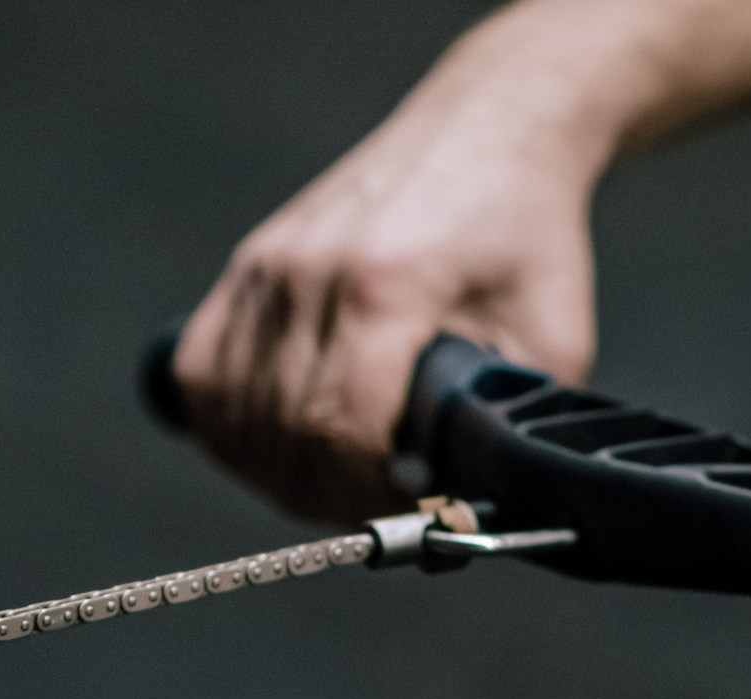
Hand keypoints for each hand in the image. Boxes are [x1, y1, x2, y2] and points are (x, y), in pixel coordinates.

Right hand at [173, 101, 602, 522]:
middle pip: (284, 438)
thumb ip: (504, 429)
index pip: (339, 429)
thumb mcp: (551, 338)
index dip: (369, 494)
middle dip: (333, 496)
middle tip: (383, 503)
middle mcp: (309, 273)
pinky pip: (200, 377)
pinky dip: (231, 428)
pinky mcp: (247, 266)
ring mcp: (266, 267)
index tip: (413, 508)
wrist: (487, 133)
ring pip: (232, 417)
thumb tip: (464, 513)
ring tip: (339, 479)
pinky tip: (281, 444)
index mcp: (387, 285)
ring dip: (282, 471)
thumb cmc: (524, 235)